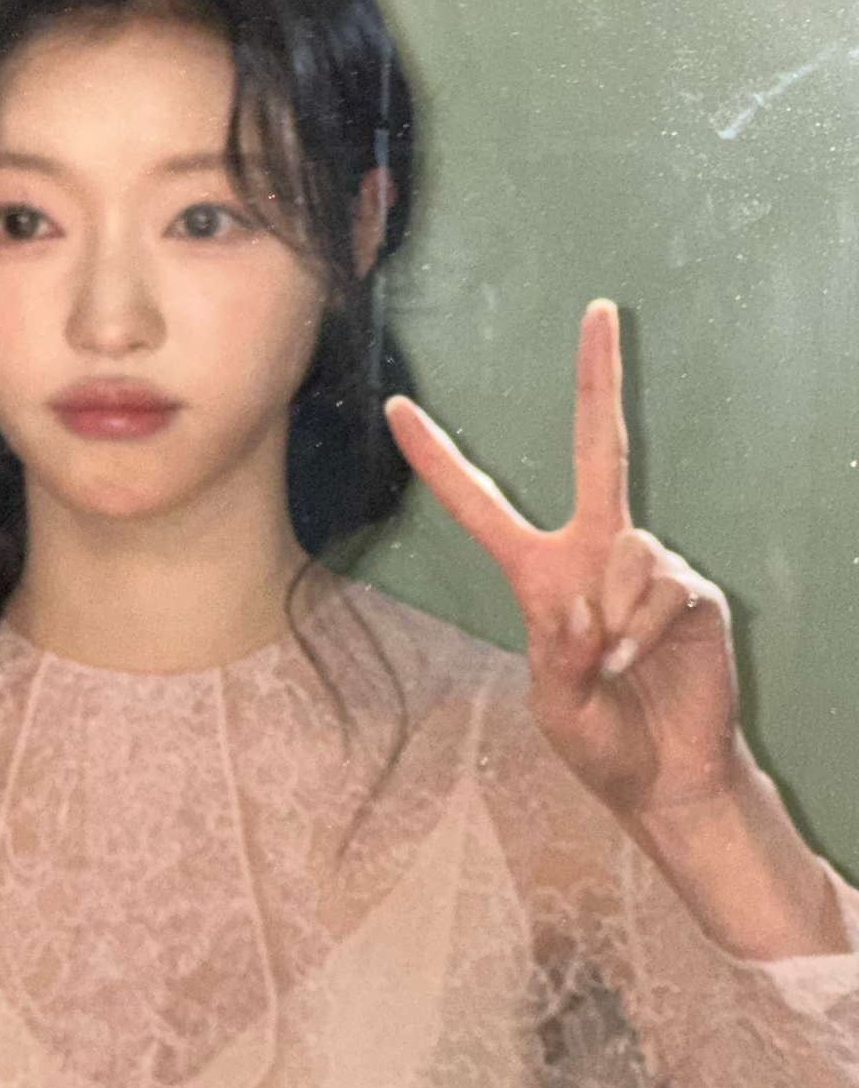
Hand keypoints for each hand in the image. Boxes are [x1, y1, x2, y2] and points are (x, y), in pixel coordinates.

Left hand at [385, 302, 738, 826]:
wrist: (669, 777)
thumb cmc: (602, 741)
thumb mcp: (556, 708)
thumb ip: (557, 659)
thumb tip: (580, 610)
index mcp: (538, 574)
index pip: (480, 504)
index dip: (439, 459)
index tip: (396, 407)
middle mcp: (594, 553)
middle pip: (596, 450)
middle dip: (599, 380)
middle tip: (601, 310)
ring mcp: (648, 565)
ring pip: (624, 552)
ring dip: (609, 620)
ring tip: (611, 668)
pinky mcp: (691, 589)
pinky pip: (659, 588)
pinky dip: (638, 634)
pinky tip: (634, 665)